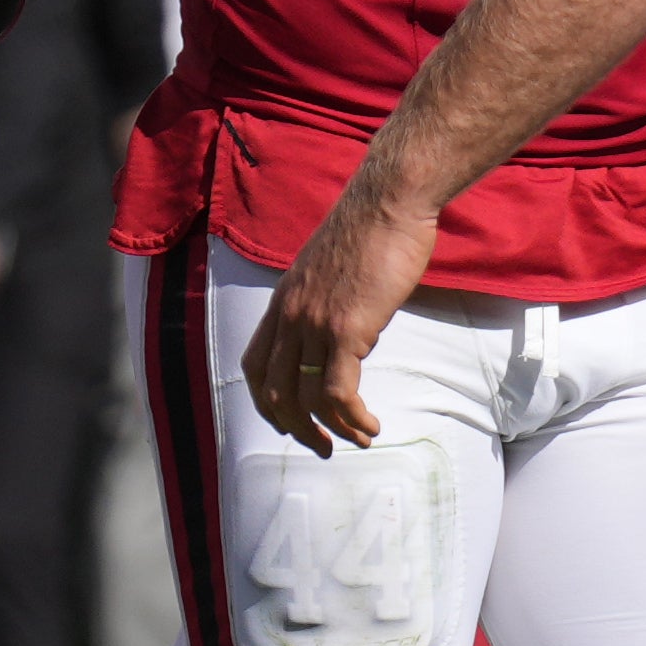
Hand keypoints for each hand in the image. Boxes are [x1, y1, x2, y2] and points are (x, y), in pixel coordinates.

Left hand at [241, 197, 436, 457]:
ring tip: (359, 439)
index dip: (267, 403)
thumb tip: (342, 332)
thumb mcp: (330, 267)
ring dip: (332, 430)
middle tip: (324, 446)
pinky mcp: (347, 329)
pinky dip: (352, 418)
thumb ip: (325, 300)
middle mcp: (291, 316)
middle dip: (297, 429)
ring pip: (308, 399)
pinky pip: (339, 392)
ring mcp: (315, 324)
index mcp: (283, 300)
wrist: (389, 200)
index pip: (255, 365)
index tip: (291, 421)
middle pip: (275, 393)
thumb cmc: (372, 227)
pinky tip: (370, 424)